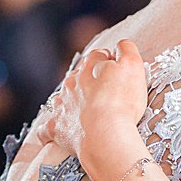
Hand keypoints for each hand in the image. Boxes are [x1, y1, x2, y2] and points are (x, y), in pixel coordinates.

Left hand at [44, 40, 149, 163]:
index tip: (120, 76)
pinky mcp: (56, 127)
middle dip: (92, 83)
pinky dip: (53, 129)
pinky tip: (59, 132)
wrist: (105, 135)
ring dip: (75, 103)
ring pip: (65, 98)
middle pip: (80, 76)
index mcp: (89, 67)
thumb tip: (121, 45)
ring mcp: (62, 105)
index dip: (110, 64)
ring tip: (91, 115)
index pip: (98, 56)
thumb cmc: (121, 102)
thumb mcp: (133, 66)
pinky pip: (47, 127)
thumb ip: (127, 49)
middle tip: (110, 96)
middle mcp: (71, 83)